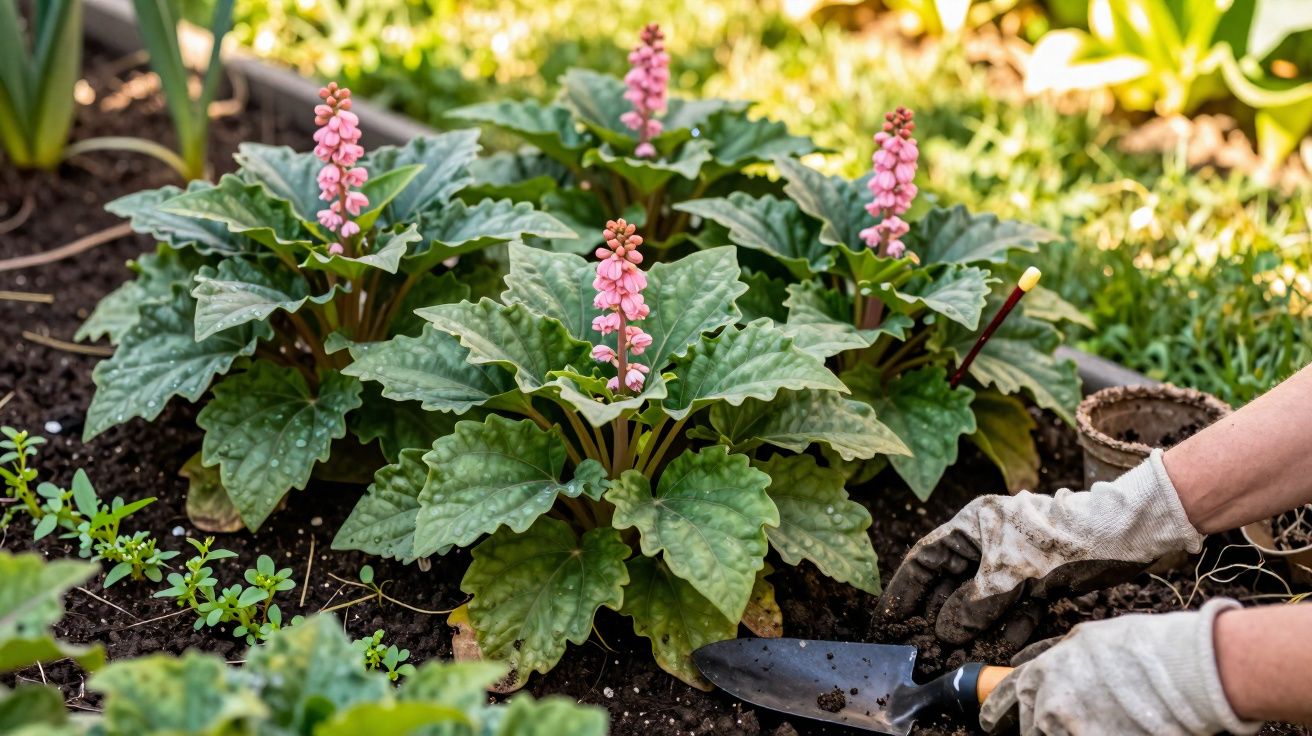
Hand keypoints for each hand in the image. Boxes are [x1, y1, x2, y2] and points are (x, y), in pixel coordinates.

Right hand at [878, 450, 1203, 643]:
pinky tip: (1003, 647)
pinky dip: (1008, 627)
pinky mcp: (1040, 580)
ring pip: (983, 601)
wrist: (1123, 538)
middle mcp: (988, 542)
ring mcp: (1014, 562)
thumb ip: (971, 605)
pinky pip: (1013, 608)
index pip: (925, 558)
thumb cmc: (1059, 541)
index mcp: (971, 526)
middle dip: (942, 616)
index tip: (891, 618)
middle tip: (928, 646)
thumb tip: (945, 632)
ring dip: (975, 628)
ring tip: (964, 653)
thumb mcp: (1006, 575)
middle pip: (952, 583)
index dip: (905, 589)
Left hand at [980, 598, 1259, 734]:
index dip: (998, 711)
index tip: (990, 722)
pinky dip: (1094, 733)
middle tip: (1064, 722)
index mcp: (1043, 672)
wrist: (1182, 669)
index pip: (1007, 697)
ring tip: (1094, 721)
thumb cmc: (1140, 647)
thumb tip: (1031, 660)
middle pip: (1034, 726)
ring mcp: (1070, 731)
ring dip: (1068, 731)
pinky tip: (1113, 728)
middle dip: (1042, 726)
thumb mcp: (1086, 638)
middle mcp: (1049, 705)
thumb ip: (1056, 654)